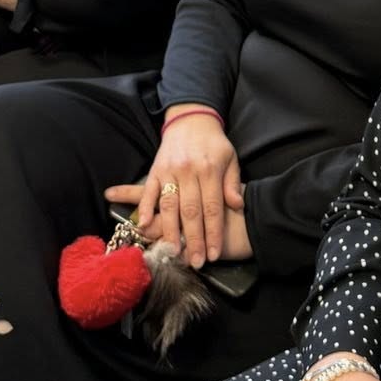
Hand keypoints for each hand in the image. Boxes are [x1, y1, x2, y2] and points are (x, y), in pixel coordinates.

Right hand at [106, 109, 239, 267]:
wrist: (191, 118)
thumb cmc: (214, 143)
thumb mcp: (230, 159)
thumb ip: (232, 183)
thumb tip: (237, 205)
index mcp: (210, 169)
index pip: (213, 207)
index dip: (213, 232)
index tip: (213, 254)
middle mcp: (189, 171)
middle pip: (191, 211)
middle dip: (194, 240)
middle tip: (196, 262)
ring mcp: (170, 170)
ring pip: (169, 205)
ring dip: (170, 231)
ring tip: (173, 252)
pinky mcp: (155, 169)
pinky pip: (148, 190)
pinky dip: (145, 208)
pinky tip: (144, 225)